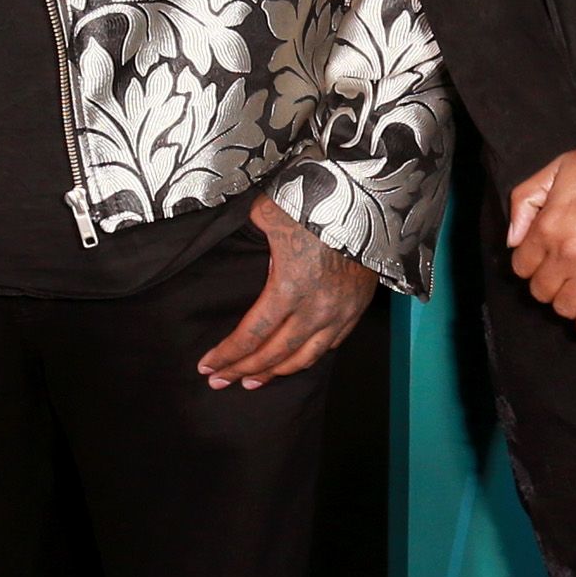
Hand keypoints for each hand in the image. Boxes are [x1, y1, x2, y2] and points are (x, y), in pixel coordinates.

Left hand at [198, 194, 378, 389]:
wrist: (368, 195)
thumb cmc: (315, 199)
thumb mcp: (268, 212)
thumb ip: (252, 233)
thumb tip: (246, 241)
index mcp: (290, 287)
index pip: (252, 335)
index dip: (228, 355)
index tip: (207, 366)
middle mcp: (317, 308)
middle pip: (275, 353)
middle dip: (244, 370)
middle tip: (220, 381)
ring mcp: (341, 311)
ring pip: (306, 357)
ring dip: (276, 373)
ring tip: (252, 381)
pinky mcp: (358, 306)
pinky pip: (332, 343)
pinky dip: (309, 356)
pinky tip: (295, 359)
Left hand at [509, 145, 575, 332]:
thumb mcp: (561, 166)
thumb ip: (526, 199)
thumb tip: (513, 239)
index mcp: (548, 226)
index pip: (521, 266)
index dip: (531, 265)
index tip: (544, 262)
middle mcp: (566, 254)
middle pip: (541, 291)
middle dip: (548, 285)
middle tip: (563, 278)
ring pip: (565, 309)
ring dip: (569, 303)